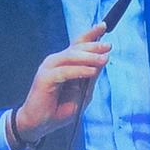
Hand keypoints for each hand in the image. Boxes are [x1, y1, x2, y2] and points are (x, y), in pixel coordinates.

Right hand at [13, 23, 108, 144]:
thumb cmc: (60, 109)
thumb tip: (103, 60)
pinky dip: (79, 71)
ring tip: (105, 59)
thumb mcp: (83, 93)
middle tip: (108, 46)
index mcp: (65, 63)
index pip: (78, 44)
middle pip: (76, 48)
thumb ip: (91, 77)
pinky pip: (65, 72)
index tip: (104, 26)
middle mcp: (56, 61)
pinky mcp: (45, 78)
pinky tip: (92, 72)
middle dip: (93, 45)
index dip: (90, 34)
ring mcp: (49, 68)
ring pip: (71, 57)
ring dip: (89, 57)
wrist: (41, 123)